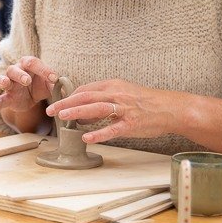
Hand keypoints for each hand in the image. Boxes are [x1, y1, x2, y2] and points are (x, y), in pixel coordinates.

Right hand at [0, 56, 59, 113]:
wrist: (30, 97)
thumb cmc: (40, 85)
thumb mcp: (49, 84)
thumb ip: (56, 86)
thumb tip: (68, 92)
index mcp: (28, 65)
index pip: (34, 63)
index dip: (44, 70)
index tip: (54, 78)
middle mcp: (16, 71)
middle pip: (15, 69)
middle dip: (20, 74)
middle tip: (27, 81)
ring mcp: (9, 84)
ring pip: (3, 79)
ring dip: (4, 81)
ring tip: (6, 84)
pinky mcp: (6, 97)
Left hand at [45, 79, 183, 143]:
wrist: (171, 108)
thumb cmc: (146, 102)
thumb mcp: (124, 92)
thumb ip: (105, 98)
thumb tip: (84, 108)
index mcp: (114, 85)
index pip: (86, 89)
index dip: (70, 96)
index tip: (58, 103)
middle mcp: (117, 94)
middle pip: (86, 96)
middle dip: (66, 103)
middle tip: (51, 110)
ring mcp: (125, 109)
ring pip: (97, 108)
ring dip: (77, 112)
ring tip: (62, 117)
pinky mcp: (132, 124)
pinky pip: (112, 129)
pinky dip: (99, 133)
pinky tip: (87, 137)